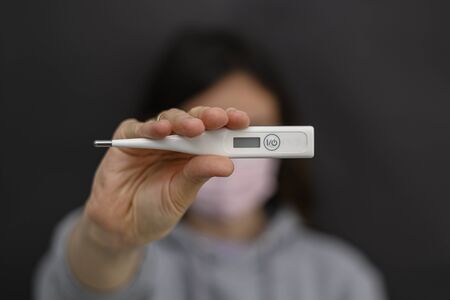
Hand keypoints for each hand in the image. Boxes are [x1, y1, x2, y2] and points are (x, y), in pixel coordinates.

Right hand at [83, 106, 249, 248]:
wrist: (122, 226)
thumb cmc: (155, 210)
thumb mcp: (181, 195)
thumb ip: (199, 175)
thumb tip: (228, 164)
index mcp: (195, 154)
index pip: (215, 132)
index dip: (228, 124)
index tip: (242, 121)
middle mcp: (176, 142)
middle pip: (195, 120)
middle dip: (208, 118)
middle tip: (220, 119)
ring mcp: (152, 139)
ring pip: (170, 119)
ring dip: (183, 121)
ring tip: (194, 128)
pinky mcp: (127, 140)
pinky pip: (138, 128)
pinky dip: (150, 128)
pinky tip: (161, 131)